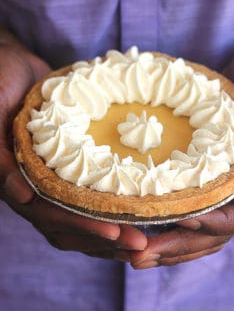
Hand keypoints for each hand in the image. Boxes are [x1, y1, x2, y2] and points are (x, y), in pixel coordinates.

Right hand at [0, 33, 146, 258]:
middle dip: (103, 238)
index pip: (49, 215)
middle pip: (68, 226)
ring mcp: (51, 181)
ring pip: (79, 220)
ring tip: (143, 241)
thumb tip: (20, 196)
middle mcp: (33, 188)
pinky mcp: (67, 171)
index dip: (81, 225)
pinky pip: (86, 199)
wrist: (11, 65)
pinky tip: (133, 215)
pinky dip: (108, 211)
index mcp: (16, 180)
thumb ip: (0, 156)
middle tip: (140, 245)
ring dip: (109, 234)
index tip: (116, 230)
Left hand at [129, 36, 233, 268]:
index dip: (217, 224)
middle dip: (179, 245)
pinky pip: (184, 207)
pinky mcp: (201, 177)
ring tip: (132, 253)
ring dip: (166, 243)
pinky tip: (135, 225)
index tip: (184, 218)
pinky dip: (162, 220)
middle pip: (214, 233)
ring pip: (196, 228)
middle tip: (140, 255)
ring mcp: (220, 186)